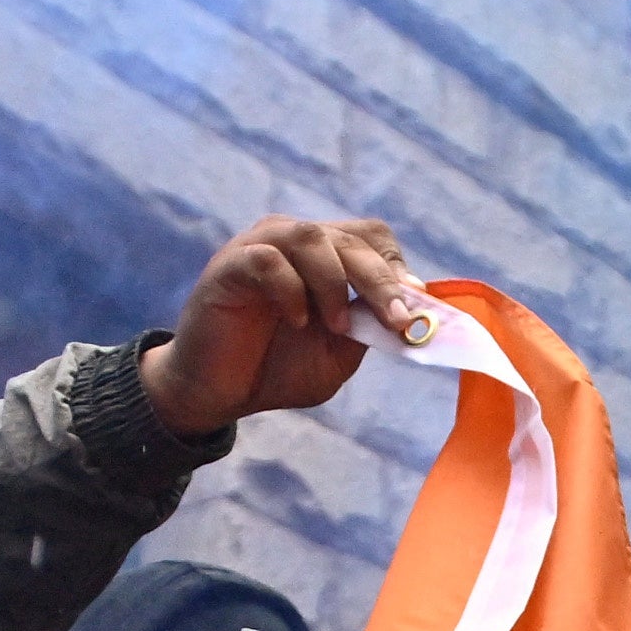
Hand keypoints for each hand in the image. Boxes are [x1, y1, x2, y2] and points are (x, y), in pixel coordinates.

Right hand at [145, 216, 427, 433]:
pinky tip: (296, 320)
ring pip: (311, 237)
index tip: (413, 310)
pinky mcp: (229, 266)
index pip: (372, 238)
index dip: (396, 268)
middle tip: (398, 319)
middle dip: (382, 280)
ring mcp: (260, 248)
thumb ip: (368, 331)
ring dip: (335, 282)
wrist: (217, 393)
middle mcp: (295, 242)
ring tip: (337, 325)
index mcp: (326, 257)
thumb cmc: (277, 369)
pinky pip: (267, 260)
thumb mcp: (337, 355)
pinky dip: (290, 289)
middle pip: (350, 238)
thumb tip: (409, 314)